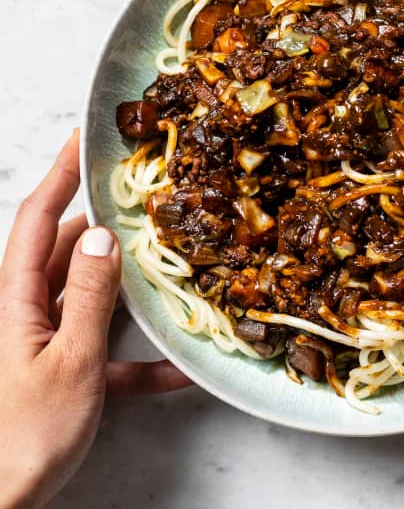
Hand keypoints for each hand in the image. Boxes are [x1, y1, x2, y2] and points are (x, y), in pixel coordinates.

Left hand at [0, 131, 191, 507]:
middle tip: (145, 201)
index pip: (38, 218)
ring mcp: (46, 340)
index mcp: (15, 298)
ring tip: (167, 263)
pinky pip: (105, 351)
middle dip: (107, 225)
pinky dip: (138, 357)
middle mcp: (27, 310)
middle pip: (69, 250)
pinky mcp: (65, 370)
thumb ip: (90, 297)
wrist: (2, 504)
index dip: (61, 174)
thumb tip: (104, 237)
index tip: (85, 139)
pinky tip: (179, 370)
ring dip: (128, 286)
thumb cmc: (23, 437)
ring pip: (91, 294)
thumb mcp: (70, 362)